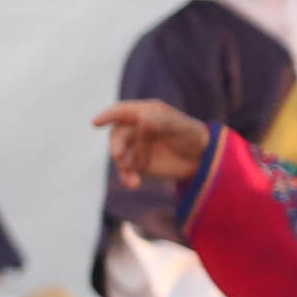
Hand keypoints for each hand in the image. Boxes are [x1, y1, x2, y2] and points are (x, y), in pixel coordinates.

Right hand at [94, 98, 209, 187]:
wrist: (201, 159)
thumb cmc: (192, 135)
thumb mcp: (181, 127)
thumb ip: (162, 122)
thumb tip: (141, 119)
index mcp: (144, 113)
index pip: (122, 112)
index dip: (108, 116)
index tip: (95, 122)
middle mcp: (135, 129)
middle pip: (118, 136)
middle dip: (117, 146)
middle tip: (119, 156)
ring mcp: (134, 147)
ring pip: (120, 156)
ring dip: (123, 165)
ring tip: (132, 176)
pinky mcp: (137, 165)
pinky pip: (127, 172)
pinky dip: (128, 178)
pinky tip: (133, 184)